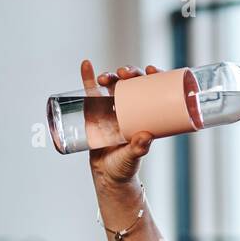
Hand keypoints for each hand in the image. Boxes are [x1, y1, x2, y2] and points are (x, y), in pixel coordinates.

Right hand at [79, 60, 161, 185]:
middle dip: (130, 73)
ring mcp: (111, 109)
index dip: (153, 76)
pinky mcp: (95, 112)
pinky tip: (86, 64)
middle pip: (132, 83)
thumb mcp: (132, 157)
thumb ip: (138, 149)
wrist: (106, 176)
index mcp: (144, 114)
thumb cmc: (124, 167)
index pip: (152, 90)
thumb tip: (146, 137)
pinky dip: (87, 77)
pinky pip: (90, 92)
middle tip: (126, 73)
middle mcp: (130, 108)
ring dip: (110, 75)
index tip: (151, 70)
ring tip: (105, 78)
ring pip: (112, 85)